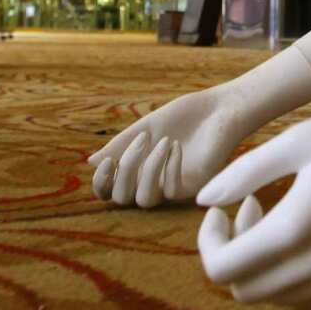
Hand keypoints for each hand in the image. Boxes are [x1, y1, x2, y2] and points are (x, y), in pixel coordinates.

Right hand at [88, 86, 252, 207]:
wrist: (221, 109)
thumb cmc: (185, 116)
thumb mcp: (147, 126)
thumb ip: (121, 144)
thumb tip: (89, 161)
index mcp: (139, 169)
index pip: (110, 191)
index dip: (101, 183)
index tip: (105, 161)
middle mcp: (153, 182)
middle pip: (122, 199)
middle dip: (126, 169)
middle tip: (141, 141)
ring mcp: (173, 187)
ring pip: (145, 200)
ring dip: (148, 169)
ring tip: (164, 141)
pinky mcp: (194, 188)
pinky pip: (171, 192)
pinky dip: (170, 169)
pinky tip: (178, 147)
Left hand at [195, 95, 310, 303]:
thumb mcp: (295, 141)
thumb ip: (242, 174)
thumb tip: (202, 202)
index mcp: (296, 230)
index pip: (223, 270)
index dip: (208, 243)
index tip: (219, 209)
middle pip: (246, 290)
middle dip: (234, 252)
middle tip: (249, 204)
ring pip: (280, 293)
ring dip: (266, 259)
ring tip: (281, 208)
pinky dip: (300, 264)